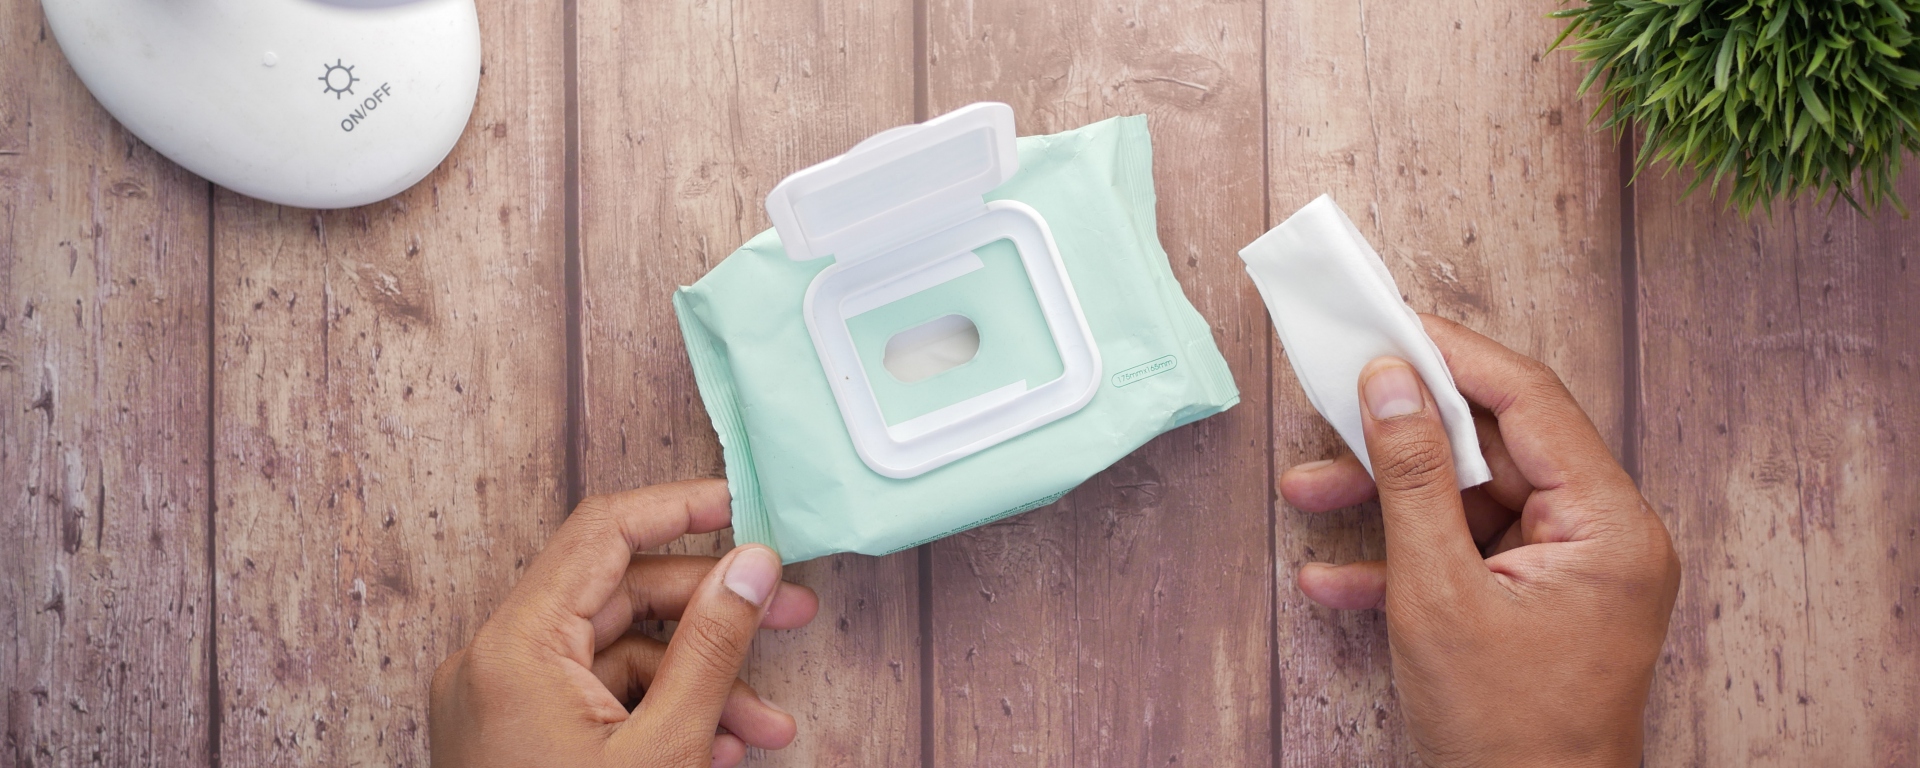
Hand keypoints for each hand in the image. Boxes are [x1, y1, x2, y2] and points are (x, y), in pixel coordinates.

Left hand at [430, 480, 819, 767]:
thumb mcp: (666, 748)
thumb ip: (714, 646)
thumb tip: (753, 563)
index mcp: (515, 647)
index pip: (603, 534)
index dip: (681, 509)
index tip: (746, 507)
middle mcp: (495, 663)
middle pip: (620, 596)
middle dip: (712, 611)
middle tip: (792, 615)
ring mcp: (502, 704)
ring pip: (619, 657)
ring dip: (702, 681)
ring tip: (769, 724)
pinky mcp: (517, 741)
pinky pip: (599, 702)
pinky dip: (662, 715)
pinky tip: (723, 749)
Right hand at [1281, 316, 1679, 767]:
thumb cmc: (1505, 733)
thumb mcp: (1438, 594)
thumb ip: (1412, 478)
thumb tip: (1388, 383)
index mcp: (1608, 524)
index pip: (1529, 399)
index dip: (1452, 355)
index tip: (1386, 326)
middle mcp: (1602, 536)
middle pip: (1495, 444)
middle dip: (1402, 434)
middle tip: (1336, 400)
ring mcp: (1570, 571)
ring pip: (1470, 499)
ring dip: (1387, 498)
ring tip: (1308, 493)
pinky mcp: (1536, 602)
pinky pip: (1467, 553)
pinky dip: (1403, 559)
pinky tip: (1332, 577)